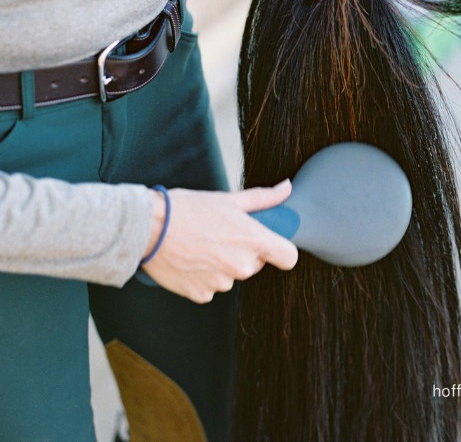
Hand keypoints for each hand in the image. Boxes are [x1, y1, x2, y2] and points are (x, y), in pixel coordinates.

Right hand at [141, 181, 298, 302]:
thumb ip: (263, 198)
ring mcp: (221, 283)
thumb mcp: (229, 199)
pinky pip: (211, 287)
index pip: (288, 257)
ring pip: (232, 275)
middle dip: (244, 251)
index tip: (272, 245)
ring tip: (201, 244)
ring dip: (222, 264)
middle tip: (221, 234)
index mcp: (253, 240)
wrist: (149, 228)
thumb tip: (285, 188)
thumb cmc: (187, 209)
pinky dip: (204, 276)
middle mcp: (241, 266)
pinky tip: (190, 258)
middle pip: (256, 263)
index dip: (281, 250)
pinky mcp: (202, 295)